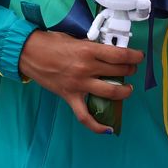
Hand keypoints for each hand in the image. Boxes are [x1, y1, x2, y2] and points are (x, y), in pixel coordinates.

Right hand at [18, 30, 143, 133]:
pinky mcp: (69, 96)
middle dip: (130, 70)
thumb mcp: (77, 39)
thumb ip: (93, 46)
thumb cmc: (51, 43)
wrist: (28, 52)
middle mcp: (86, 68)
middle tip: (131, 69)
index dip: (135, 57)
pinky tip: (108, 129)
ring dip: (124, 91)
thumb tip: (109, 51)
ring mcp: (78, 84)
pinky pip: (84, 116)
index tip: (139, 57)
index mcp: (89, 50)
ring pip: (110, 92)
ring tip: (127, 89)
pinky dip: (97, 125)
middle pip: (118, 72)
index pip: (120, 55)